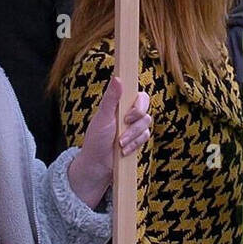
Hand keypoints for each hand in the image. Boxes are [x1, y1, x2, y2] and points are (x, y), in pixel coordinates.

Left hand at [67, 77, 150, 208]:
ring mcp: (134, 126)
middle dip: (135, 122)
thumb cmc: (96, 139)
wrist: (97, 165)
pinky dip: (134, 144)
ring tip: (119, 143)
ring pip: (146, 124)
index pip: (138, 95)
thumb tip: (117, 78)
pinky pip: (146, 137)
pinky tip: (124, 150)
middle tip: (124, 126)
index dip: (138, 104)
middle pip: (145, 109)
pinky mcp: (138, 139)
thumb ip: (111, 98)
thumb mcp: (102, 117)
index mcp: (120, 104)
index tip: (128, 115)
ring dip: (132, 135)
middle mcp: (129, 113)